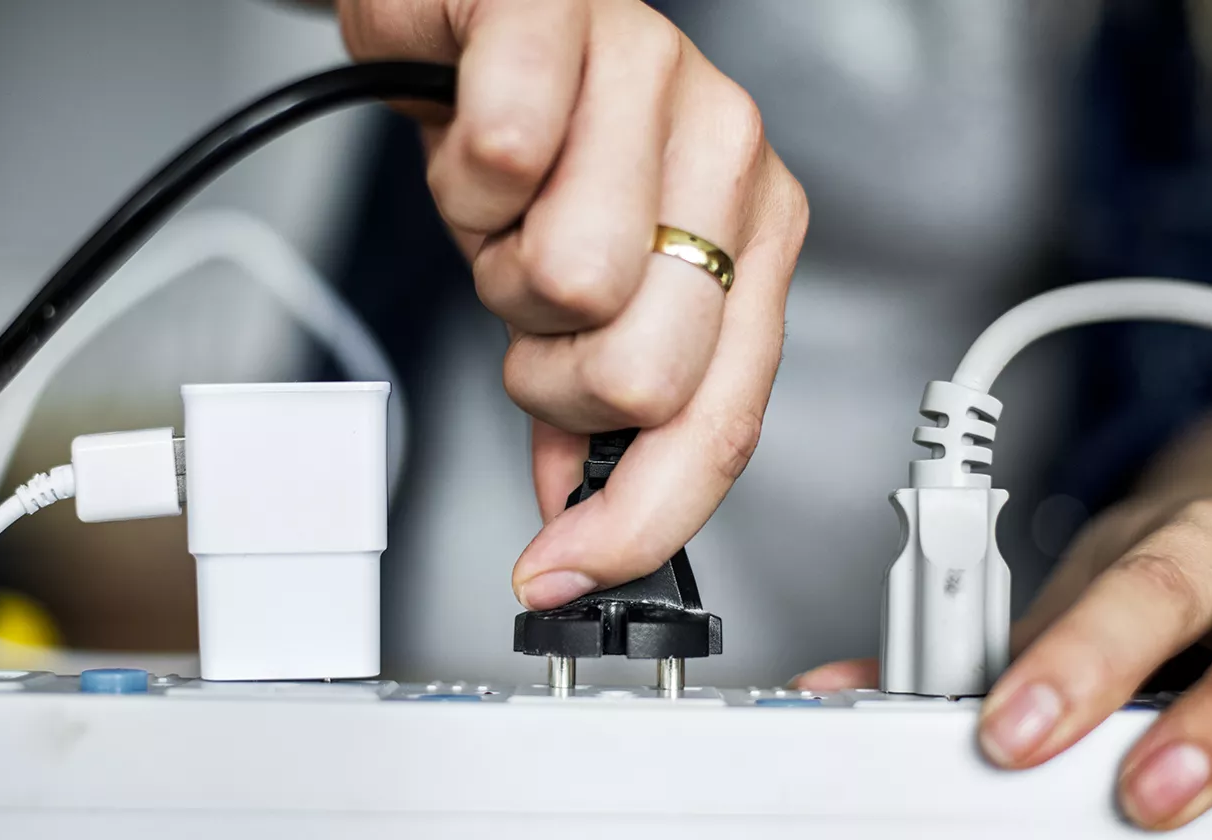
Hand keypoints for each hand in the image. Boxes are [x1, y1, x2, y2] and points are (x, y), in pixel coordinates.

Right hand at [338, 0, 807, 607]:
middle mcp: (730, 157)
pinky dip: (458, 169)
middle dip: (545, 371)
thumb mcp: (586, 282)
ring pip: (567, 279)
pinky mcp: (569, 11)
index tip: (562, 570)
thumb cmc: (544, 136)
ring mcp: (663, 77)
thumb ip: (599, 400)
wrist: (476, 7)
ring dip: (491, 264)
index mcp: (753, 238)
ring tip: (502, 207)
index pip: (720, 420)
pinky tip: (470, 129)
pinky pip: (509, 150)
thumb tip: (577, 515)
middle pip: (639, 375)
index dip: (637, 517)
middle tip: (526, 304)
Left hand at [796, 490, 1211, 828]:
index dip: (1067, 659)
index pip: (1118, 583)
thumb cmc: (1159, 591)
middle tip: (1126, 789)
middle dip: (1164, 698)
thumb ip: (978, 655)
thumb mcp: (1076, 609)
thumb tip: (841, 687)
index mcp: (1175, 533)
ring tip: (1205, 791)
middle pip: (1208, 600)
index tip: (1007, 730)